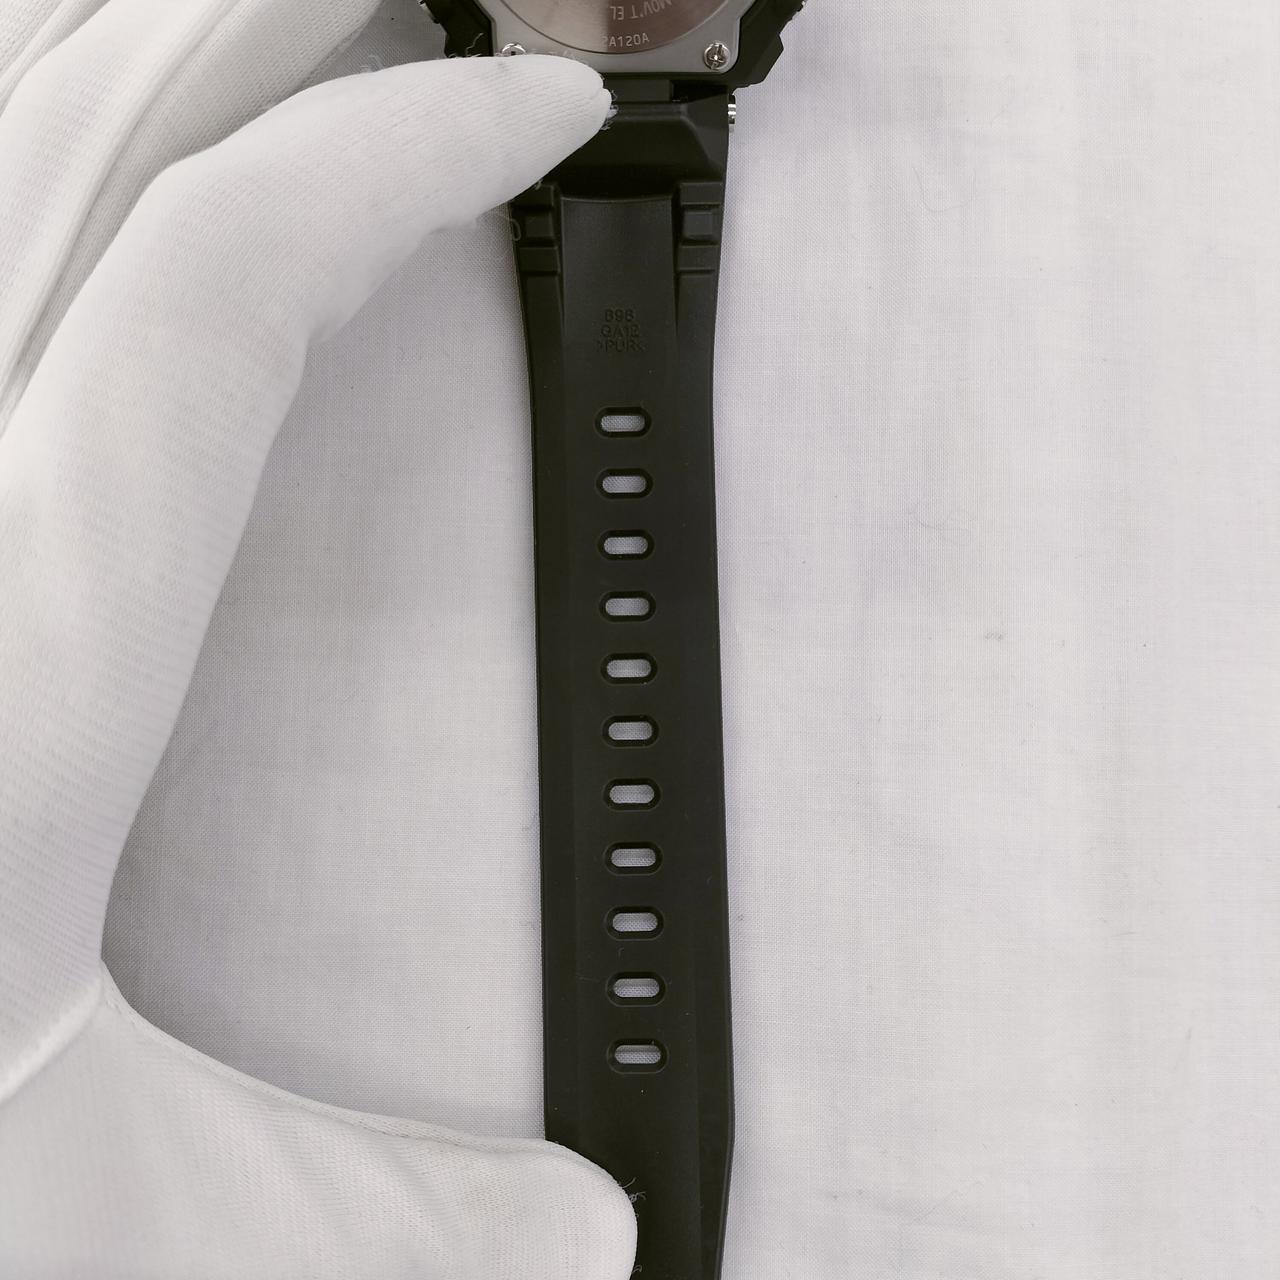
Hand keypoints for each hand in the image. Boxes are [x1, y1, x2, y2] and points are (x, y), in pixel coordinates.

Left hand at [0, 2, 633, 1274]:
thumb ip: (409, 1220)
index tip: (543, 117)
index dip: (389, 167)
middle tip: (423, 3)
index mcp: (10, 692)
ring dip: (103, 63)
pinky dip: (3, 179)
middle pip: (55, 157)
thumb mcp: (192, 1245)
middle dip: (253, 31)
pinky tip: (48, 151)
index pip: (212, 305)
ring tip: (250, 32)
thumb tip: (607, 1237)